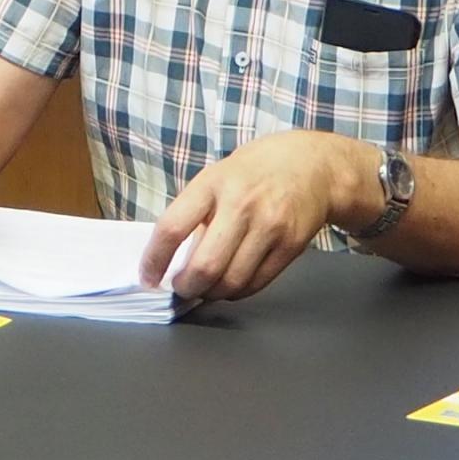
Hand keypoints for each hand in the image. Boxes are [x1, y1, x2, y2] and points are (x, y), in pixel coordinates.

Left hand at [145, 131, 370, 300]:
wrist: (311, 166)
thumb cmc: (253, 174)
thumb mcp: (216, 178)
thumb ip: (195, 214)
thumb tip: (170, 261)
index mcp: (212, 184)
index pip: (172, 228)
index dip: (154, 260)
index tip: (147, 277)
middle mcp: (241, 205)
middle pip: (205, 266)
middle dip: (186, 287)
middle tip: (182, 288)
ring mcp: (270, 226)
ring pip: (231, 282)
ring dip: (212, 293)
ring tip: (206, 287)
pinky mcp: (291, 245)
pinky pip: (256, 284)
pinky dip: (237, 291)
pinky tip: (231, 283)